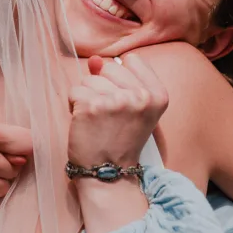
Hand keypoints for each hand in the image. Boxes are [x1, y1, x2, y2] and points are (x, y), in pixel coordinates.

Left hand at [68, 54, 168, 168]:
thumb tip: (94, 60)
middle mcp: (140, 96)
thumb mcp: (132, 107)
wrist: (109, 172)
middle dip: (103, 86)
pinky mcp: (92, 106)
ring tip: (97, 120)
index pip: (132, 60)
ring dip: (87, 97)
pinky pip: (74, 91)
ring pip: (89, 79)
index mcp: (158, 95)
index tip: (122, 99)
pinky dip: (74, 106)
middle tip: (108, 113)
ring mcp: (116, 101)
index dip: (121, 77)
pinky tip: (85, 123)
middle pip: (109, 67)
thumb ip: (117, 78)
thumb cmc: (120, 139)